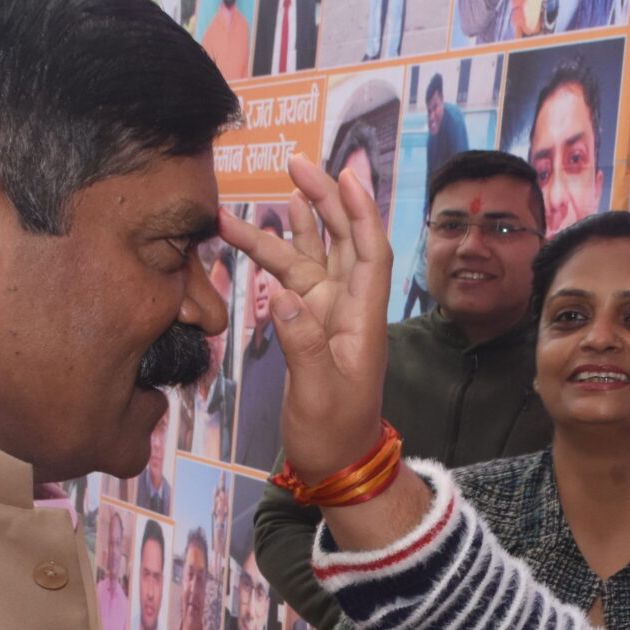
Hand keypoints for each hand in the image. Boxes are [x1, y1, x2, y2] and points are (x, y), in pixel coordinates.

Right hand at [224, 156, 426, 555]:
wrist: (338, 466)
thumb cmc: (335, 434)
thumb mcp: (319, 393)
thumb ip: (303, 343)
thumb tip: (281, 297)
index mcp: (361, 319)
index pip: (369, 252)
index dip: (361, 211)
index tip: (346, 174)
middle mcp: (347, 308)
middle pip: (340, 240)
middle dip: (323, 200)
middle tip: (298, 163)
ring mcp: (327, 315)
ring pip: (310, 256)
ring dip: (295, 223)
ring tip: (275, 186)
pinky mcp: (308, 326)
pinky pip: (292, 280)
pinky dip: (276, 256)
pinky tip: (259, 234)